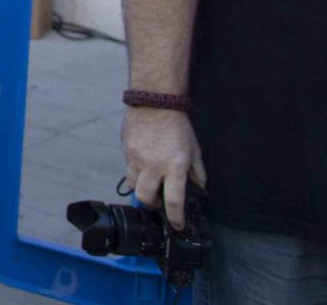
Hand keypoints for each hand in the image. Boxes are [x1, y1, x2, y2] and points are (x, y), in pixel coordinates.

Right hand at [123, 107, 205, 229]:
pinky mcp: (126, 149)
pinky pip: (128, 167)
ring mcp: (136, 158)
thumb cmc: (178, 125)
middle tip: (157, 202)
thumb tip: (200, 189)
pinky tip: (143, 162)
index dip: (176, 218)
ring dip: (141, 188)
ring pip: (133, 185)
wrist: (155, 102)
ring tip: (149, 182)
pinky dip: (135, 170)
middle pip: (146, 198)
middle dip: (152, 205)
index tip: (177, 225)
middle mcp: (153, 166)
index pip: (174, 201)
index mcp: (174, 167)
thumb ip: (197, 172)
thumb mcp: (195, 150)